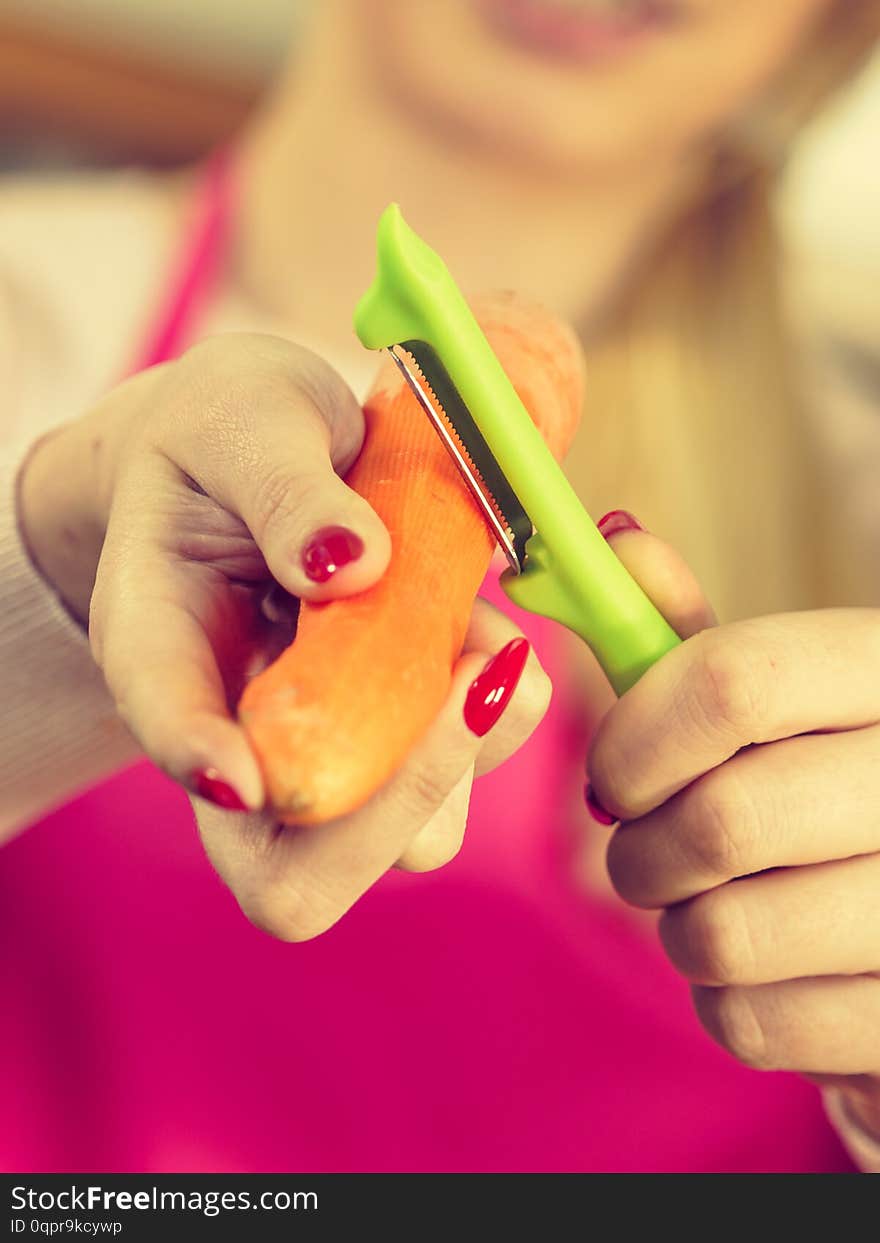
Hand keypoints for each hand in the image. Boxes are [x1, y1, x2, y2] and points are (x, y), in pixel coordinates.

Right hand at [19, 333, 550, 935]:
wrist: (253, 453)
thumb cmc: (226, 435)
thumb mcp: (241, 417)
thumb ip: (284, 486)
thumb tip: (355, 567)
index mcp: (158, 646)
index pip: (167, 731)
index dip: (203, 766)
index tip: (250, 776)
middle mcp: (233, 729)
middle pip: (290, 872)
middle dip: (398, 802)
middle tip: (473, 677)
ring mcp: (317, 748)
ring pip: (399, 840)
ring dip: (466, 754)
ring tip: (487, 635)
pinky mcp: (389, 734)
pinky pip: (453, 774)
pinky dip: (491, 716)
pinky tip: (490, 636)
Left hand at [588, 515, 879, 1138]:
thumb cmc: (832, 780)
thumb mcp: (784, 697)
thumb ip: (691, 638)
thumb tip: (613, 540)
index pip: (737, 682)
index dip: (636, 735)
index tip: (614, 773)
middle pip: (722, 821)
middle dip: (641, 849)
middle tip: (647, 847)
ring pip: (723, 935)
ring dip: (679, 926)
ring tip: (711, 902)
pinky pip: (751, 1024)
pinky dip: (723, 999)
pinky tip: (762, 964)